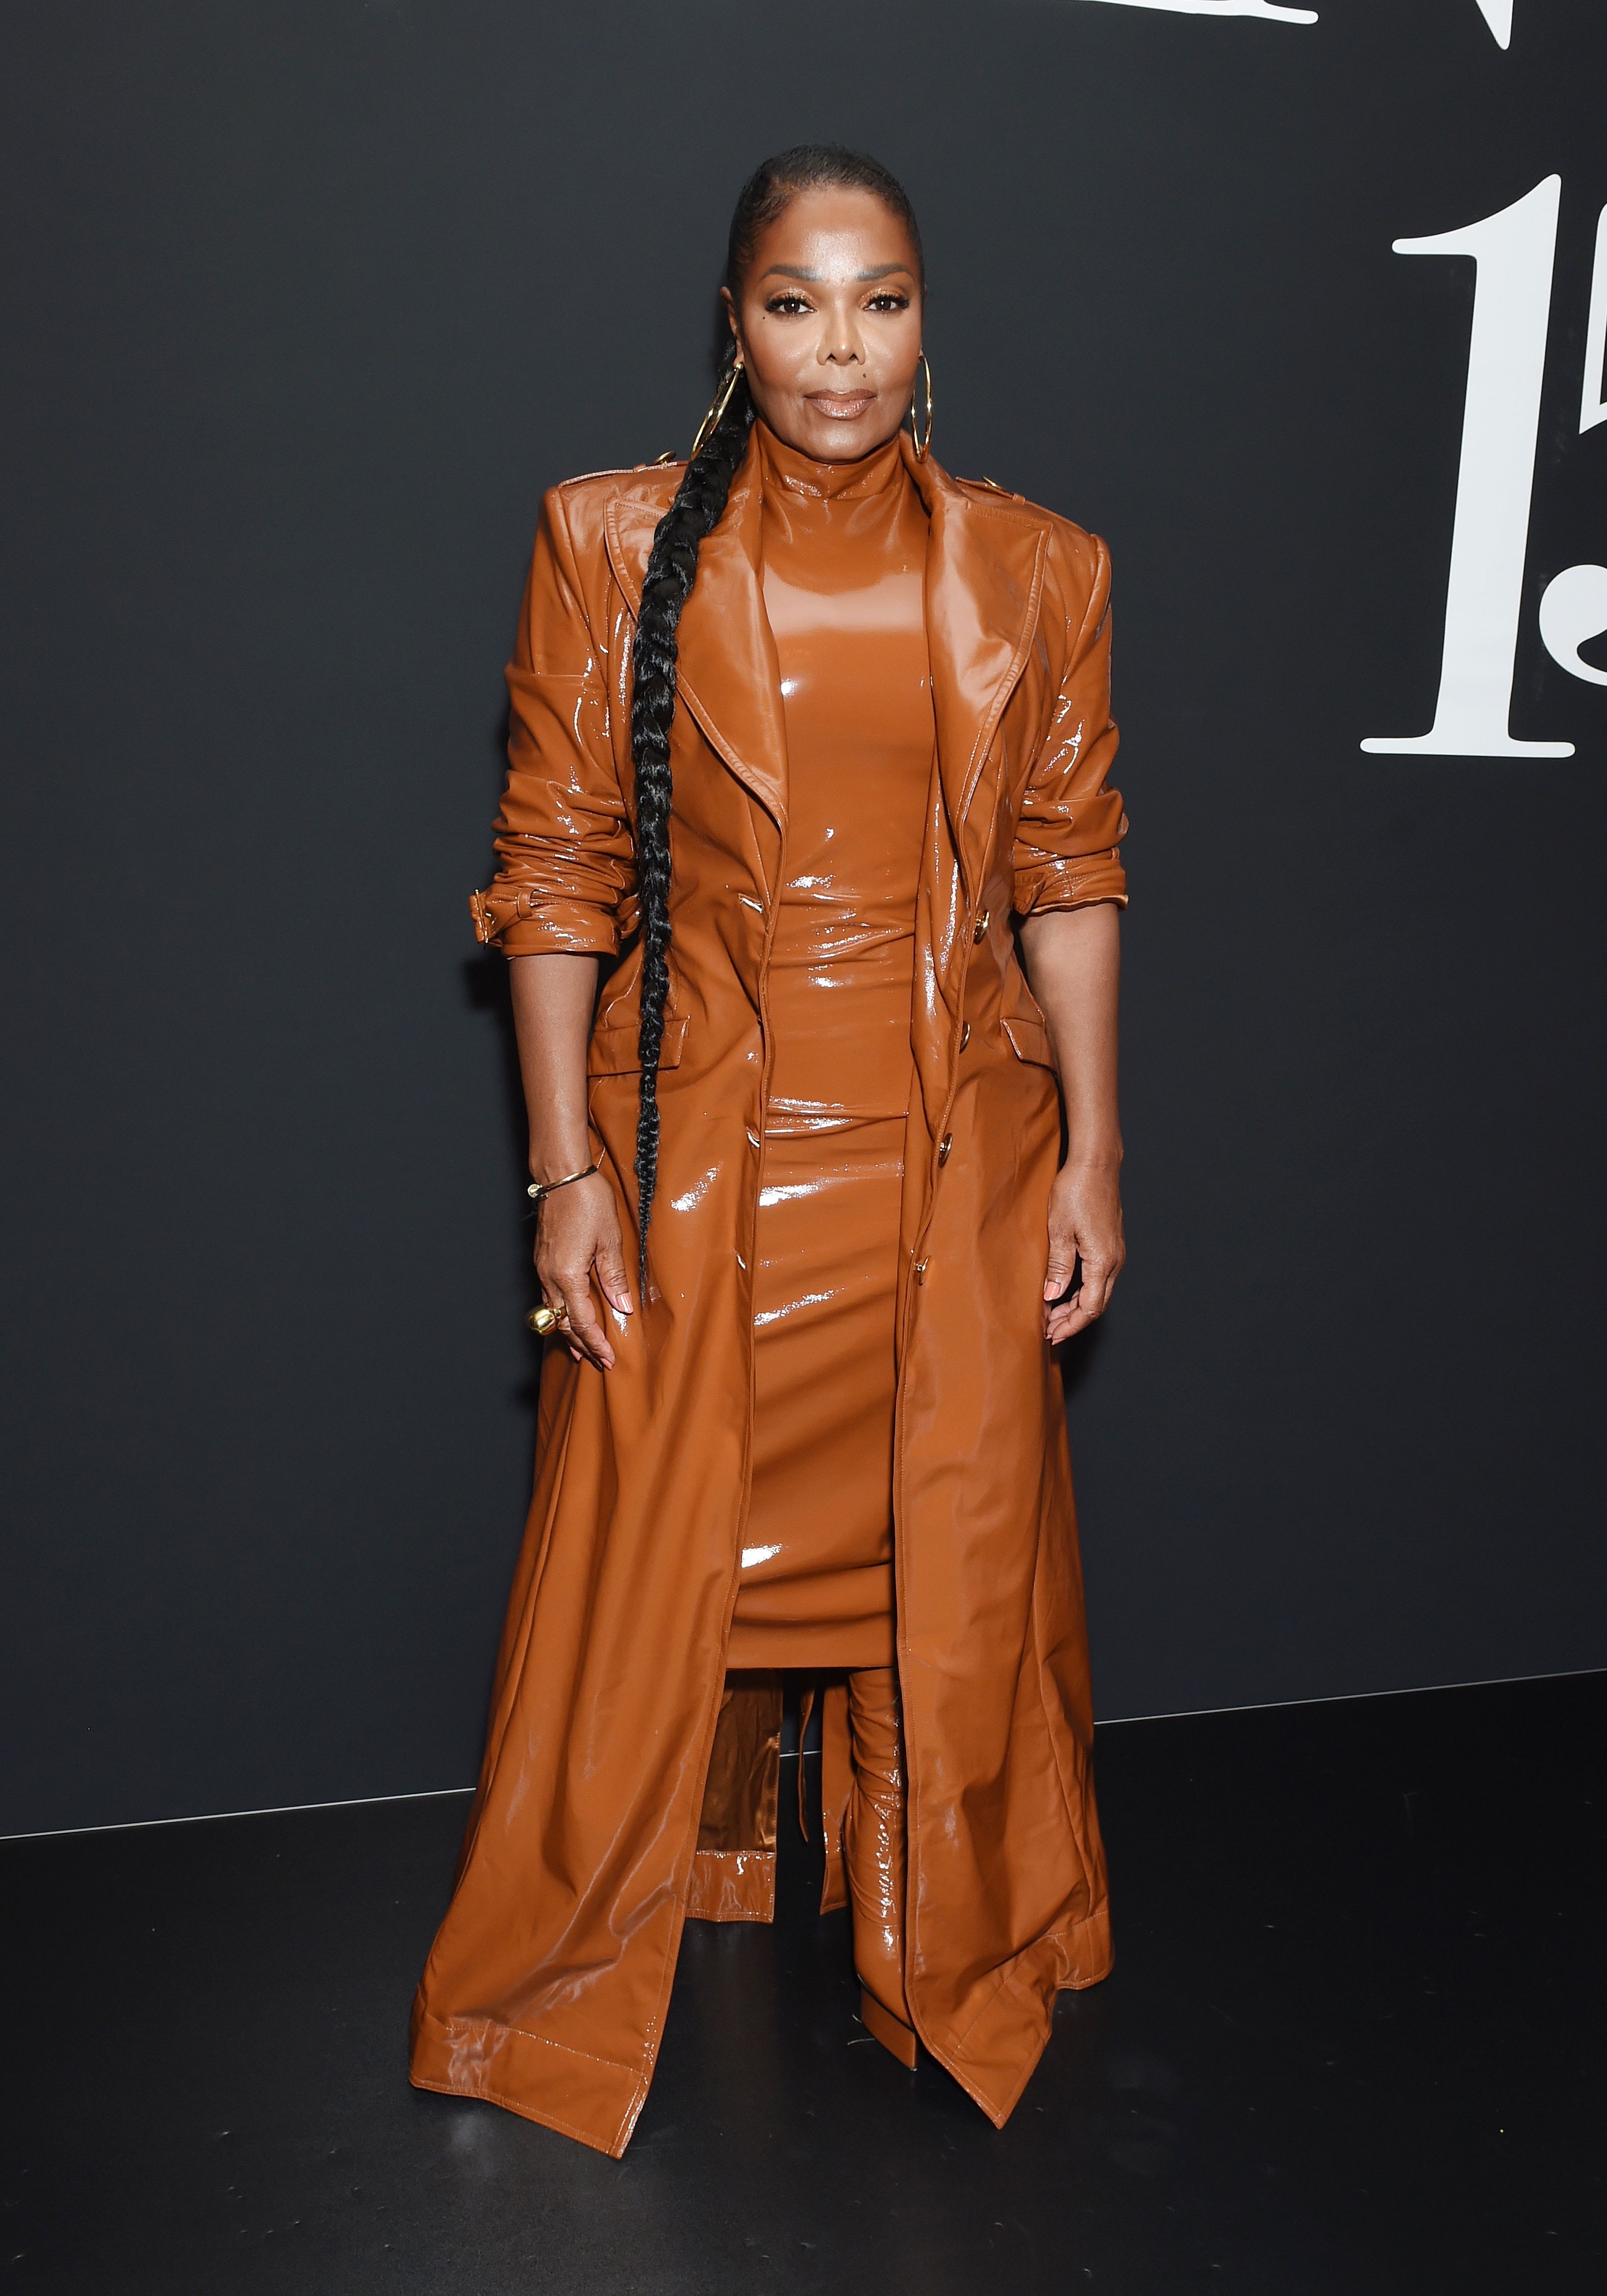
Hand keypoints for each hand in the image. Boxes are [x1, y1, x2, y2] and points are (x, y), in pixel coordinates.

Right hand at [534, 1173, 632, 1368]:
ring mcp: (542, 1269)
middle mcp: (549, 1276)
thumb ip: (614, 1277)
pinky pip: (549, 1297)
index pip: (581, 1321)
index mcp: (567, 1275)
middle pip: (563, 1322)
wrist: (562, 1176)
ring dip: (568, 1332)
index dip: (595, 1343)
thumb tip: (623, 1307)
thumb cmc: (587, 1202)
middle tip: (599, 1362)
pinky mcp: (542, 1260)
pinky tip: (569, 1317)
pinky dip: (560, 1313)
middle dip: (582, 1344)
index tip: (608, 1360)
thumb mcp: (609, 1240)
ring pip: (553, 1312)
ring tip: (581, 1350)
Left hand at [1042, 1161, 1123, 1343]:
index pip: (1090, 1307)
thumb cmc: (1076, 1191)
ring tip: (1052, 1314)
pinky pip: (1100, 1278)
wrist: (1096, 1164)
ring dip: (1076, 1306)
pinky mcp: (1111, 1244)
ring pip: (1099, 1292)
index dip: (1070, 1325)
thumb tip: (1052, 1296)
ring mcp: (1116, 1252)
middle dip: (1073, 1321)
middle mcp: (1115, 1260)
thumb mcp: (1059, 1229)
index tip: (1050, 1335)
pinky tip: (1065, 1290)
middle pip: (1097, 1304)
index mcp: (1103, 1260)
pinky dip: (1082, 1290)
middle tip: (1047, 1330)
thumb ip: (1059, 1266)